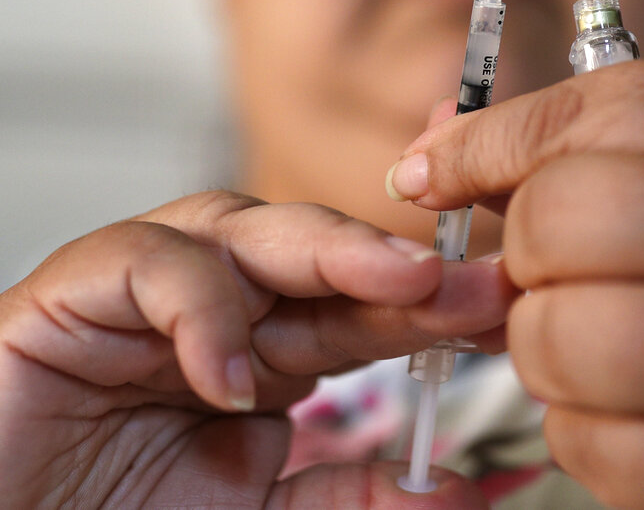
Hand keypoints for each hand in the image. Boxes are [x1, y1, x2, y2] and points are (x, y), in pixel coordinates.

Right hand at [0, 190, 506, 507]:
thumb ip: (346, 494)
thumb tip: (455, 490)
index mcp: (266, 349)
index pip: (360, 307)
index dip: (430, 306)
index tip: (500, 312)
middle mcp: (218, 306)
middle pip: (317, 255)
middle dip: (396, 266)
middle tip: (468, 282)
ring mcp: (148, 291)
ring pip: (244, 228)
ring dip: (327, 253)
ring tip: (397, 290)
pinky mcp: (74, 292)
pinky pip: (146, 265)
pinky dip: (197, 310)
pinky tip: (226, 376)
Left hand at [386, 60, 643, 508]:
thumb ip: (593, 137)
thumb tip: (426, 163)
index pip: (586, 120)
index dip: (484, 147)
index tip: (434, 173)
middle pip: (557, 229)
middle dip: (524, 254)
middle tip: (558, 270)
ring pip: (563, 348)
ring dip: (544, 346)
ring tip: (600, 336)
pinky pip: (598, 454)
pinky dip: (583, 430)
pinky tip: (635, 407)